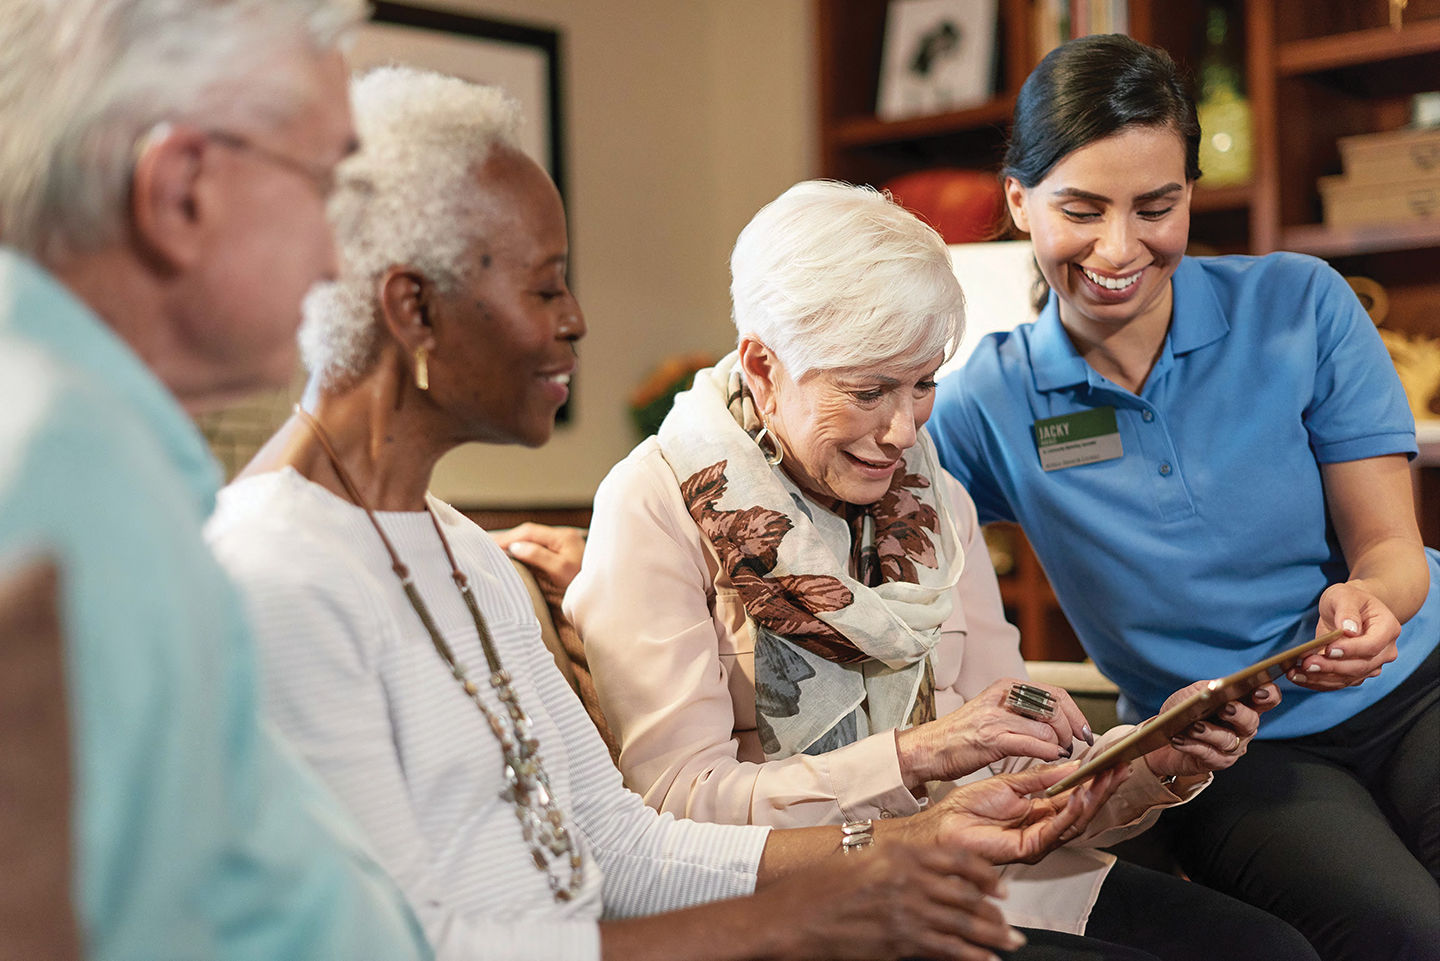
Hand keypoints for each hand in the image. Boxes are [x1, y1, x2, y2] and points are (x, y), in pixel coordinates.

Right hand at [491, 523, 584, 600]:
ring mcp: (564, 545)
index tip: (490, 545)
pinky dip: (523, 551)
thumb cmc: (583, 584)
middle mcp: (564, 537)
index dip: (508, 537)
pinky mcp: (563, 555)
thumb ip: (539, 556)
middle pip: (529, 534)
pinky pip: (537, 548)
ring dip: (514, 545)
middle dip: (508, 539)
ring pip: (532, 541)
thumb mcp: (560, 571)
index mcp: (563, 537)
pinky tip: (513, 557)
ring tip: (495, 551)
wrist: (604, 596)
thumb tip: (516, 547)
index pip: (529, 532)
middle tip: (486, 546)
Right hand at [757, 842, 1024, 960]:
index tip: (1000, 887)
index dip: (986, 874)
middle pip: (967, 893)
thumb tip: (931, 876)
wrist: (790, 917)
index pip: (958, 859)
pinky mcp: (899, 941)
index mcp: (898, 852)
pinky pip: (946, 949)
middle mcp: (907, 878)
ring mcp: (905, 911)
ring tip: (1010, 943)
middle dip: (994, 912)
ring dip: (992, 935)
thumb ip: (897, 864)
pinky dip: (971, 956)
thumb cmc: (818, 888)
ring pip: (963, 922)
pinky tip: (985, 960)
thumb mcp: (861, 859)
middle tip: (1011, 924)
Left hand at [894, 763, 1129, 864]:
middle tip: (1120, 768)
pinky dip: (1071, 812)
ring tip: (1107, 778)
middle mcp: (1044, 828)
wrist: (943, 824)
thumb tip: (1072, 767)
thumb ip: (1042, 778)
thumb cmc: (969, 807)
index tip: (1110, 761)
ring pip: (1075, 821)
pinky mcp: (1029, 849)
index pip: (1075, 795)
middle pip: (1082, 809)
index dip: (1094, 780)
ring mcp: (1038, 841)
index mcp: (1040, 812)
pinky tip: (1081, 796)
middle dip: (1103, 788)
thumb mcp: (1010, 784)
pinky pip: (1055, 830)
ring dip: (1093, 798)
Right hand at [895, 678, 1093, 786]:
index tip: (1084, 732)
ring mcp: (996, 716)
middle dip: (1070, 731)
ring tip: (1057, 756)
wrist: (929, 748)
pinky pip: (1032, 744)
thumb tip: (1060, 722)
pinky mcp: (991, 738)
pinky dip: (1047, 753)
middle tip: (1070, 747)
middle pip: (1055, 708)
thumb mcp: (995, 712)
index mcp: (1006, 686)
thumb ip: (1024, 712)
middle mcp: (1003, 696)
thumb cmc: (964, 735)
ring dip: (1059, 746)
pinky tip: (1049, 759)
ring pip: (1047, 728)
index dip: (1075, 714)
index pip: (1055, 693)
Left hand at [1143, 681, 1279, 778]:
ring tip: (1194, 726)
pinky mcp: (1216, 762)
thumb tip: (1218, 687)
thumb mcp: (1194, 693)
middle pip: (1251, 721)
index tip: (1258, 691)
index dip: (1268, 695)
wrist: (1163, 733)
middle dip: (1239, 714)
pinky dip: (1192, 746)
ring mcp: (1232, 747)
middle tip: (1225, 708)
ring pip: (1229, 741)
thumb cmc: (1184, 710)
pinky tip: (1179, 739)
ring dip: (1210, 732)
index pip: (1267, 699)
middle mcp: (1243, 728)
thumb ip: (1208, 688)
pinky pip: (1208, 755)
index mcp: (1243, 705)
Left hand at [1288, 582, 1399, 689]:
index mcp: (1388, 629)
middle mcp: (1385, 651)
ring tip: (1296, 673)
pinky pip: (1338, 682)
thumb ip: (1347, 611)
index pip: (1371, 646)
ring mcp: (1372, 665)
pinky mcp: (1356, 674)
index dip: (1351, 650)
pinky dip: (1318, 682)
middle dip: (1331, 667)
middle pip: (1360, 666)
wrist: (1351, 609)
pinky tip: (1298, 677)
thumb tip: (1349, 630)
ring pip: (1348, 678)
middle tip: (1306, 664)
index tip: (1329, 649)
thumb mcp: (1344, 596)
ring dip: (1321, 678)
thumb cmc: (1349, 599)